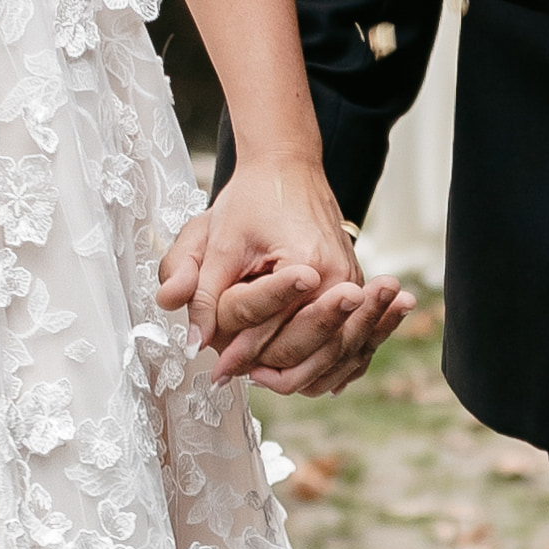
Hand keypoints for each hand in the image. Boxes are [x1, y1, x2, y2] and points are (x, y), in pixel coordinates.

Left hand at [159, 156, 408, 395]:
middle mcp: (339, 278)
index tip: (215, 371)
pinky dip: (333, 367)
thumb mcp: (217, 241)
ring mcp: (353, 284)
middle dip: (268, 369)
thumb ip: (201, 291)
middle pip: (306, 349)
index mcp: (307, 265)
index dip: (237, 354)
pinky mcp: (355, 287)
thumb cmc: (252, 199)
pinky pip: (352, 342)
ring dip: (301, 375)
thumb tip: (194, 341)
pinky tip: (310, 380)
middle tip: (233, 376)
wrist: (287, 167)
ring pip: (333, 354)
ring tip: (263, 380)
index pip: (269, 329)